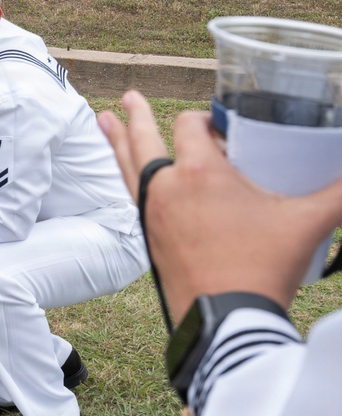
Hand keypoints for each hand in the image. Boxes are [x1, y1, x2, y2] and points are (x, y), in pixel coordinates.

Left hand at [97, 90, 341, 321]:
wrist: (227, 320)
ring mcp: (152, 213)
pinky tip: (129, 175)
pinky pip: (131, 195)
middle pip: (144, 140)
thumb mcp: (310, 221)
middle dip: (136, 115)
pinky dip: (126, 176)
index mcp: (199, 173)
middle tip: (127, 96)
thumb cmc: (264, 267)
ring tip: (104, 121)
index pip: (191, 126)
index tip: (220, 126)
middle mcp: (167, 187)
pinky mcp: (148, 237)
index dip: (205, 119)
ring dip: (118, 141)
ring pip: (128, 167)